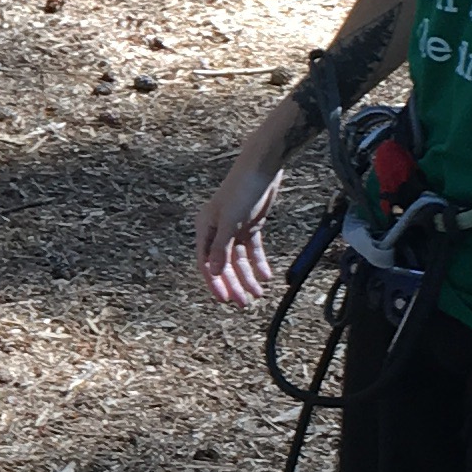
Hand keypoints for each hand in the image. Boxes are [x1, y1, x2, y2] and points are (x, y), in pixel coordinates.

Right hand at [195, 126, 291, 307]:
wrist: (262, 167)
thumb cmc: (242, 190)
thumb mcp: (231, 221)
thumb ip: (221, 247)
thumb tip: (213, 272)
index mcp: (205, 228)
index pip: (207, 263)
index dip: (215, 282)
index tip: (225, 300)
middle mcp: (216, 230)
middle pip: (224, 264)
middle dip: (234, 283)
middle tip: (244, 303)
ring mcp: (233, 228)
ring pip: (239, 259)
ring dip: (248, 276)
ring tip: (258, 294)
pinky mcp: (250, 225)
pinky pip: (252, 249)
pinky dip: (258, 263)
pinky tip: (266, 275)